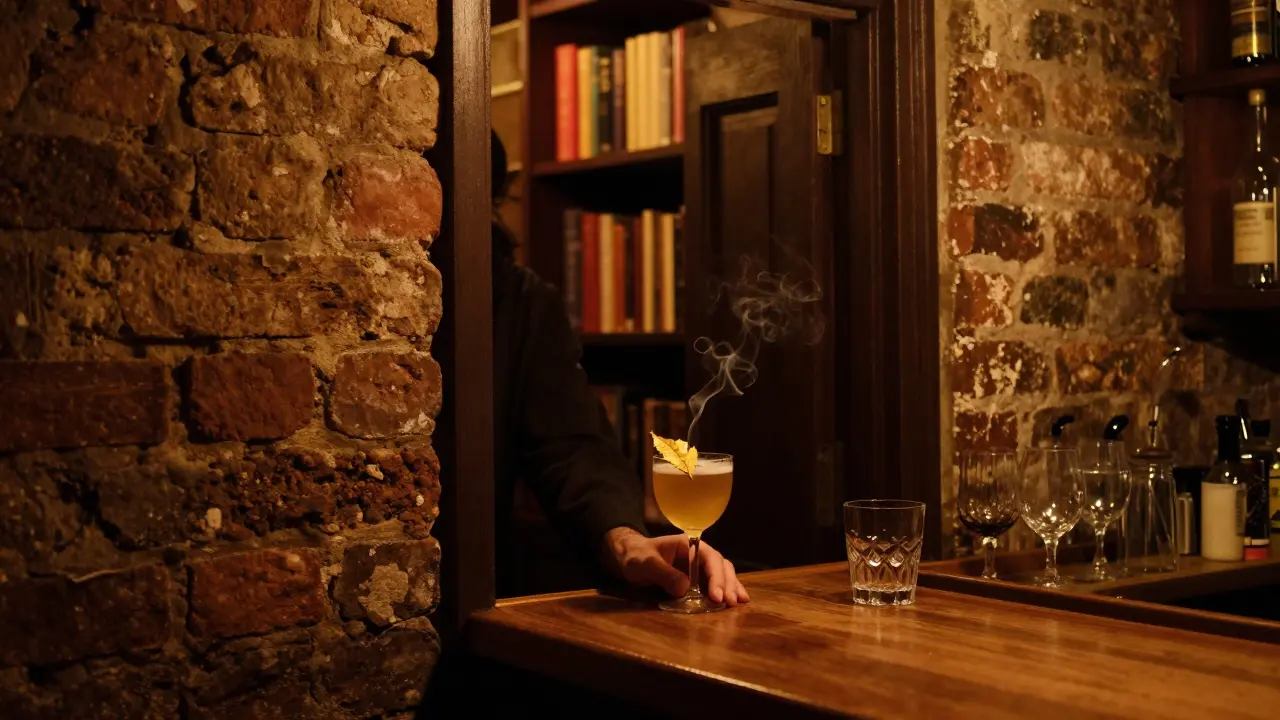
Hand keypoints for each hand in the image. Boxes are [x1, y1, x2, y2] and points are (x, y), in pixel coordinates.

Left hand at [602, 527, 749, 605]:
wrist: (626, 558)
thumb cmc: (635, 556)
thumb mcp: (645, 563)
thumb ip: (663, 573)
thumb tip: (685, 588)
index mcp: (688, 545)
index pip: (709, 558)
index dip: (716, 576)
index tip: (717, 596)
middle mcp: (697, 555)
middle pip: (721, 566)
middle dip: (728, 583)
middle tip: (731, 602)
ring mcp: (698, 568)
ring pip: (722, 574)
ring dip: (731, 587)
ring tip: (739, 603)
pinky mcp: (695, 581)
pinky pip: (713, 585)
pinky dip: (724, 592)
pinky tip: (734, 602)